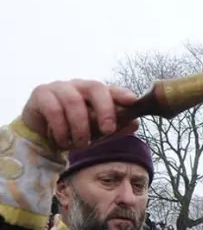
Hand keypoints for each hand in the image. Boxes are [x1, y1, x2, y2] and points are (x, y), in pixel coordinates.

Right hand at [20, 79, 138, 148]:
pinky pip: (54, 110)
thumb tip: (134, 123)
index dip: (122, 94)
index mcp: (94, 92)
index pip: (111, 89)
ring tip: (82, 144)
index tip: (132, 102)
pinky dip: (62, 129)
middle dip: (105, 110)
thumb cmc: (73, 130)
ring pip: (74, 101)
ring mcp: (59, 87)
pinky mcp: (41, 94)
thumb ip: (114, 128)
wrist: (41, 136)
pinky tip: (64, 141)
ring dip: (80, 127)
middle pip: (95, 88)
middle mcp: (78, 85)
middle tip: (108, 130)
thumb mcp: (96, 133)